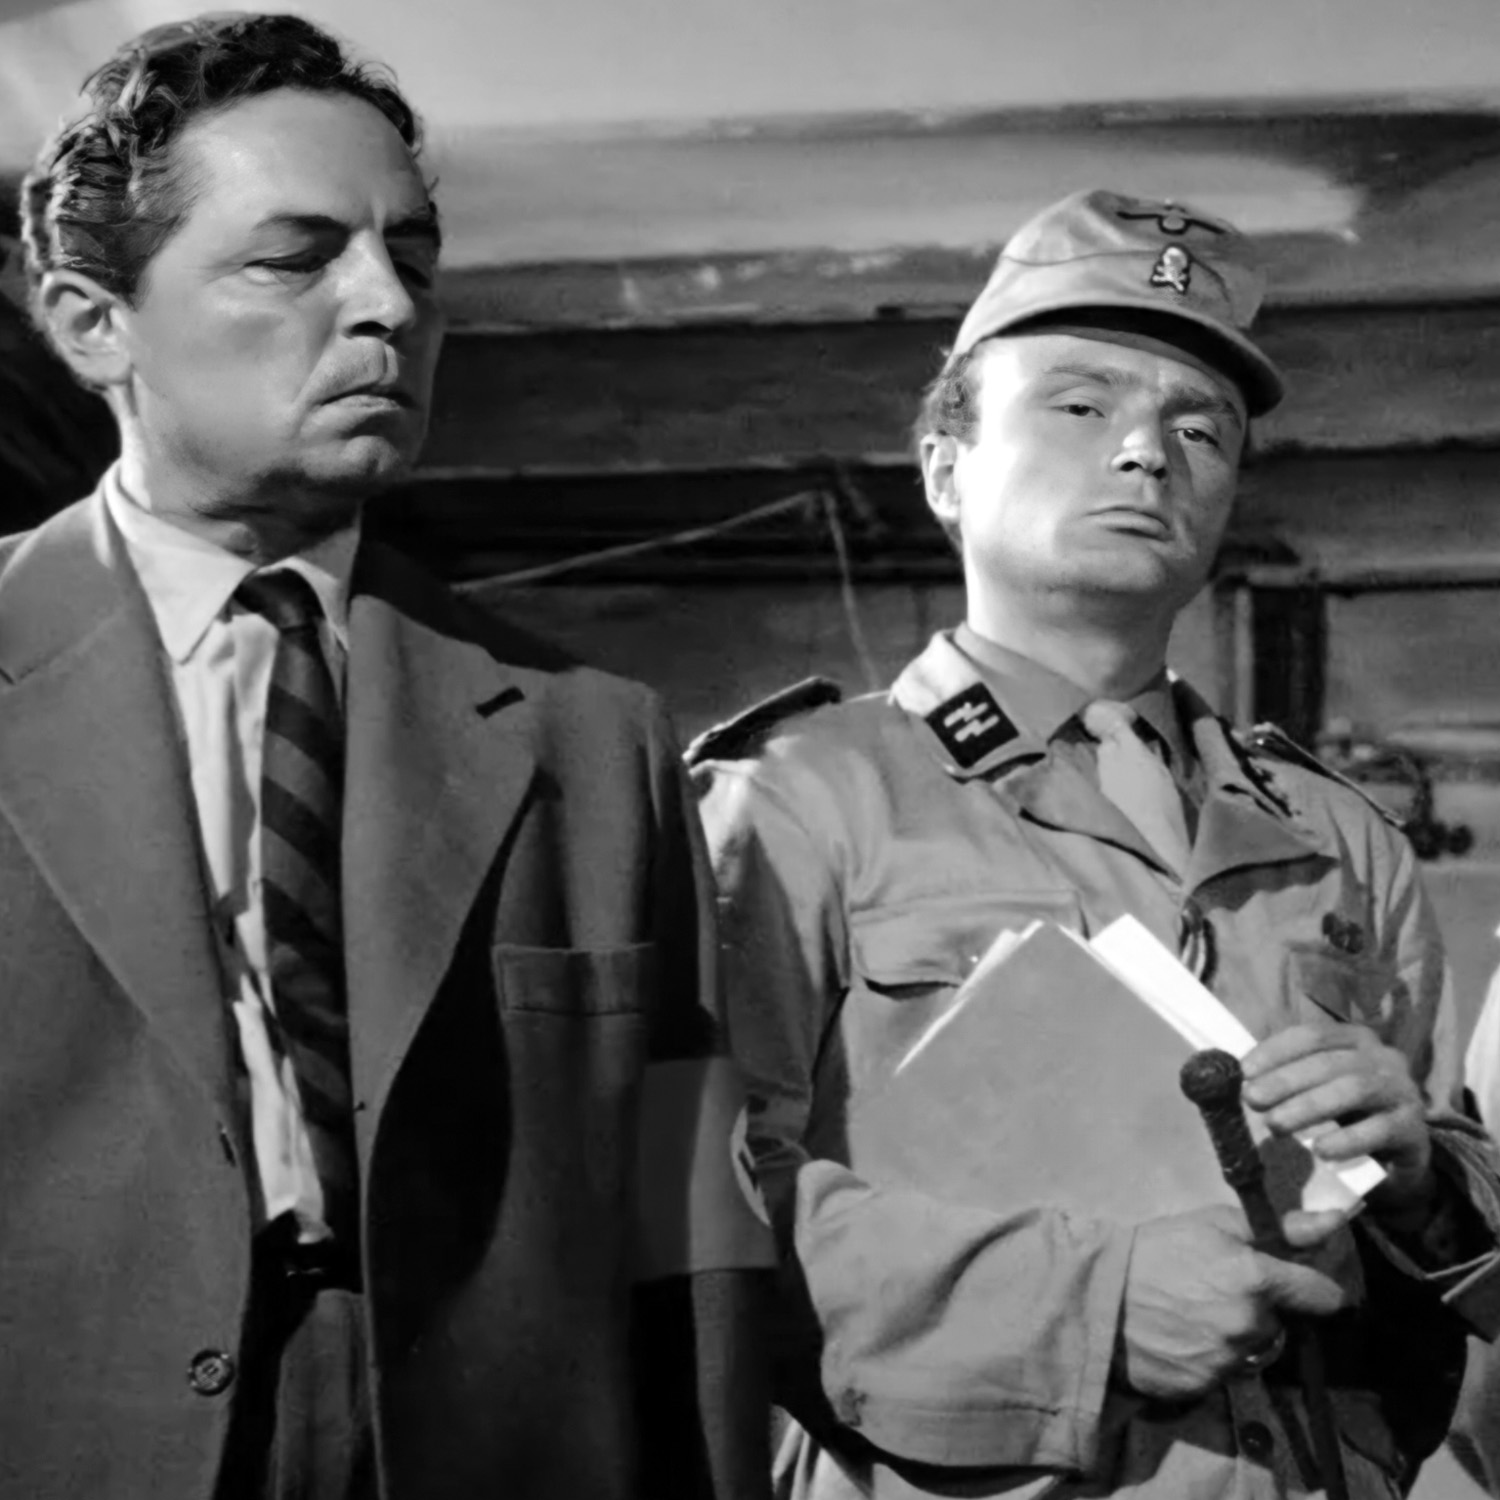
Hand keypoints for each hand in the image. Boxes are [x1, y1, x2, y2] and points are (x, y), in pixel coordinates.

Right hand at [1116, 1205, 1347, 1400]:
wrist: (1099, 1293)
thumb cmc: (1157, 1248)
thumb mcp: (1212, 1223)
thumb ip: (1277, 1228)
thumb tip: (1333, 1222)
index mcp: (1257, 1280)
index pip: (1323, 1295)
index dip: (1312, 1287)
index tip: (1298, 1284)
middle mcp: (1251, 1325)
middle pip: (1283, 1324)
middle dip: (1263, 1310)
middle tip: (1220, 1292)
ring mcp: (1229, 1361)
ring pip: (1255, 1350)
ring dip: (1239, 1337)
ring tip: (1198, 1317)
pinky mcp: (1206, 1387)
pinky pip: (1225, 1374)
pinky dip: (1211, 1359)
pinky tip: (1183, 1339)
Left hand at [1241, 1020, 1432, 1225]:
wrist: (1395, 1163)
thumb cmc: (1346, 1118)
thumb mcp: (1315, 1092)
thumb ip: (1286, 1080)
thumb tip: (1236, 1078)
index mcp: (1354, 1039)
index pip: (1311, 1035)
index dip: (1274, 1051)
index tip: (1243, 1072)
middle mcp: (1383, 1057)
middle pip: (1329, 1062)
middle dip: (1285, 1081)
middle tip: (1252, 1100)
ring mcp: (1403, 1090)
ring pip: (1355, 1089)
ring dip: (1309, 1106)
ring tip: (1276, 1125)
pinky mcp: (1415, 1128)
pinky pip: (1380, 1129)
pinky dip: (1347, 1140)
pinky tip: (1321, 1151)